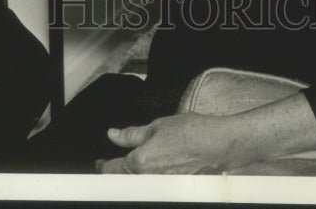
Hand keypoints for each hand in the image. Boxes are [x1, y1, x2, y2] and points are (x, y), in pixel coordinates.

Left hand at [96, 113, 229, 174]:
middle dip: (116, 173)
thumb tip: (112, 135)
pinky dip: (147, 179)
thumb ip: (131, 134)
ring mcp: (160, 187)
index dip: (102, 165)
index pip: (111, 169)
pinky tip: (152, 169)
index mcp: (139, 163)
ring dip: (131, 177)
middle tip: (113, 164)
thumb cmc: (189, 132)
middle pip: (123, 181)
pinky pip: (152, 186)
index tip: (99, 162)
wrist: (216, 145)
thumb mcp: (156, 126)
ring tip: (133, 165)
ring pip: (137, 185)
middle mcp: (147, 180)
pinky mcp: (172, 189)